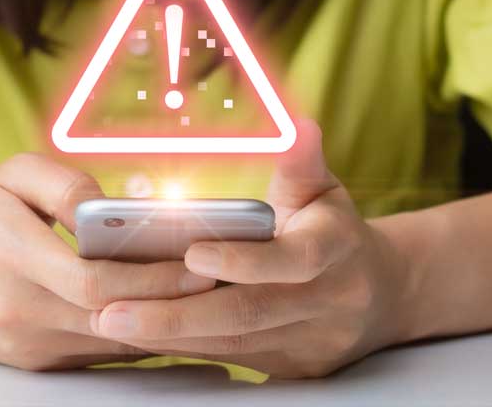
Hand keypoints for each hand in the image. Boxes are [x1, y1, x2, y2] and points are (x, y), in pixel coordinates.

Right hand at [0, 152, 214, 370]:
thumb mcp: (13, 173)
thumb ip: (65, 184)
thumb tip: (115, 208)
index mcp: (10, 254)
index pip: (93, 279)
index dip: (152, 277)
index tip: (199, 264)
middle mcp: (16, 309)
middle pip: (109, 316)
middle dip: (171, 302)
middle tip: (220, 283)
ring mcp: (23, 343)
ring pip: (107, 341)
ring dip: (160, 324)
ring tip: (207, 299)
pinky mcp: (29, 361)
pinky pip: (93, 354)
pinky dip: (133, 336)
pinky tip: (168, 316)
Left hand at [88, 119, 409, 377]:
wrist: (379, 296)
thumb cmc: (335, 230)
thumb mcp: (323, 190)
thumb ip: (302, 162)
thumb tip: (298, 124)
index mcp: (336, 252)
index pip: (292, 261)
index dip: (242, 260)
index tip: (191, 253)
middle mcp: (325, 304)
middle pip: (248, 314)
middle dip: (178, 315)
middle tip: (114, 310)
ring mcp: (307, 344)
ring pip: (231, 343)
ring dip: (169, 335)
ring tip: (112, 322)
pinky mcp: (290, 367)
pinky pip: (229, 358)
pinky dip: (184, 347)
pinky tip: (140, 335)